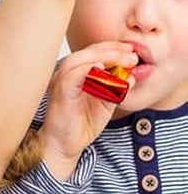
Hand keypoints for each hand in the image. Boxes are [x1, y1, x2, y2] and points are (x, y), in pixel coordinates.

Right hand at [37, 40, 137, 176]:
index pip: (94, 53)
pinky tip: (103, 69)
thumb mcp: (107, 101)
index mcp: (76, 75)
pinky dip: (87, 69)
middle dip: (113, 50)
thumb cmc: (81, 124)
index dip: (114, 49)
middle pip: (88, 52)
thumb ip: (117, 87)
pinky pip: (72, 75)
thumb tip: (131, 73)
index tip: (132, 52)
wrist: (66, 145)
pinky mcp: (60, 92)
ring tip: (125, 61)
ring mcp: (61, 82)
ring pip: (80, 59)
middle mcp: (66, 75)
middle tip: (133, 56)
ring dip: (105, 57)